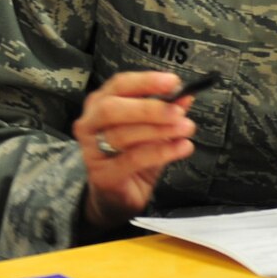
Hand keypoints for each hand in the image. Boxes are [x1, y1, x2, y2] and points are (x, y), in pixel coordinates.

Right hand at [72, 72, 196, 225]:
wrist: (116, 196)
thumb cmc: (131, 157)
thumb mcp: (152, 130)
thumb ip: (166, 112)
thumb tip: (186, 96)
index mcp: (100, 104)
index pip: (119, 85)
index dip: (146, 81)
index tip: (173, 82)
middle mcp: (90, 123)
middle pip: (112, 108)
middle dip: (148, 108)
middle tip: (178, 111)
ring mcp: (92, 150)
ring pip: (123, 134)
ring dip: (160, 130)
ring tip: (185, 129)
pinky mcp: (102, 175)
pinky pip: (133, 159)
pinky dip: (161, 152)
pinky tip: (181, 147)